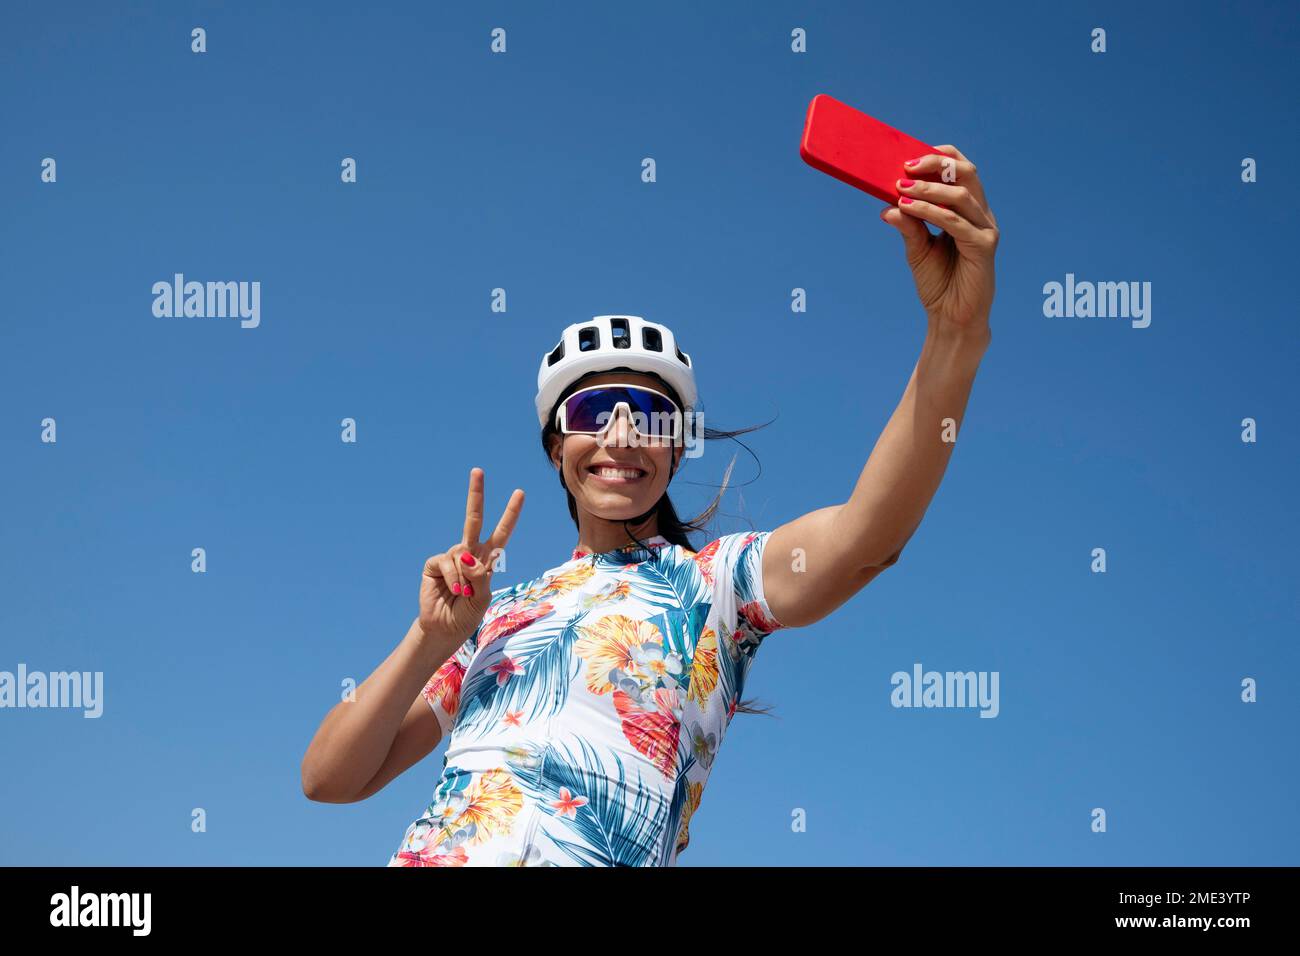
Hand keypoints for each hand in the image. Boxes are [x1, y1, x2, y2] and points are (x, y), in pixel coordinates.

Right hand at [417, 467, 523, 644]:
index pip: (502, 532)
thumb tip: (466, 556)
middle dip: (476, 494)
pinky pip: (447, 563)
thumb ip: (480, 576)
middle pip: (474, 519)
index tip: (519, 492)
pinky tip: (453, 591)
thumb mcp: (483, 596)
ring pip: (462, 554)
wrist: (445, 628)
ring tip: (463, 595)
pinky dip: (453, 578)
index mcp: (487, 558)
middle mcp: (469, 552)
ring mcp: (452, 556)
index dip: (510, 513)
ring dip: (465, 578)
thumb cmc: (468, 613)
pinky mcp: (435, 563)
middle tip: (477, 470)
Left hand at [880, 144, 997, 337]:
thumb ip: (908, 225)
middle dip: (936, 164)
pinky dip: (930, 212)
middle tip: (905, 166)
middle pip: (966, 174)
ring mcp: (985, 229)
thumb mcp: (918, 249)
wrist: (951, 318)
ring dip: (929, 189)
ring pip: (960, 196)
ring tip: (901, 188)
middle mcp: (981, 215)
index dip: (941, 157)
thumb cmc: (939, 283)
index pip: (961, 171)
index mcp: (969, 210)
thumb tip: (887, 205)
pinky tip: (909, 208)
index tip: (911, 155)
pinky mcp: (984, 247)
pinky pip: (955, 222)